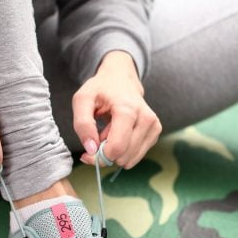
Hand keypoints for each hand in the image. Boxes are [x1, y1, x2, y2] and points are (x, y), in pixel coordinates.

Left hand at [72, 50, 160, 168]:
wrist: (121, 78)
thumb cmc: (100, 89)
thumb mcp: (82, 100)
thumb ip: (83, 124)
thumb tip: (91, 150)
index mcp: (128, 110)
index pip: (117, 147)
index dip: (98, 156)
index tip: (87, 152)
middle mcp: (146, 118)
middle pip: (123, 156)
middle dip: (106, 155)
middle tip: (98, 138)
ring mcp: (154, 126)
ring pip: (131, 159)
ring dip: (115, 152)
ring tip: (109, 132)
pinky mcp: (156, 132)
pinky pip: (137, 155)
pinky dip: (125, 149)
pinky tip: (120, 133)